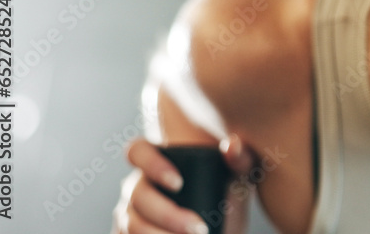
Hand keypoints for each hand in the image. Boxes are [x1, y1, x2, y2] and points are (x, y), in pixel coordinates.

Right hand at [111, 135, 255, 233]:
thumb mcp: (237, 180)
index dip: (152, 164)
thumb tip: (231, 144)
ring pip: (130, 223)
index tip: (179, 183)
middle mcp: (137, 185)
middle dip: (166, 214)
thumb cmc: (226, 197)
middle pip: (137, 195)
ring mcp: (128, 213)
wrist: (223, 228)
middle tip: (198, 228)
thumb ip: (240, 159)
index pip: (137, 151)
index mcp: (157, 162)